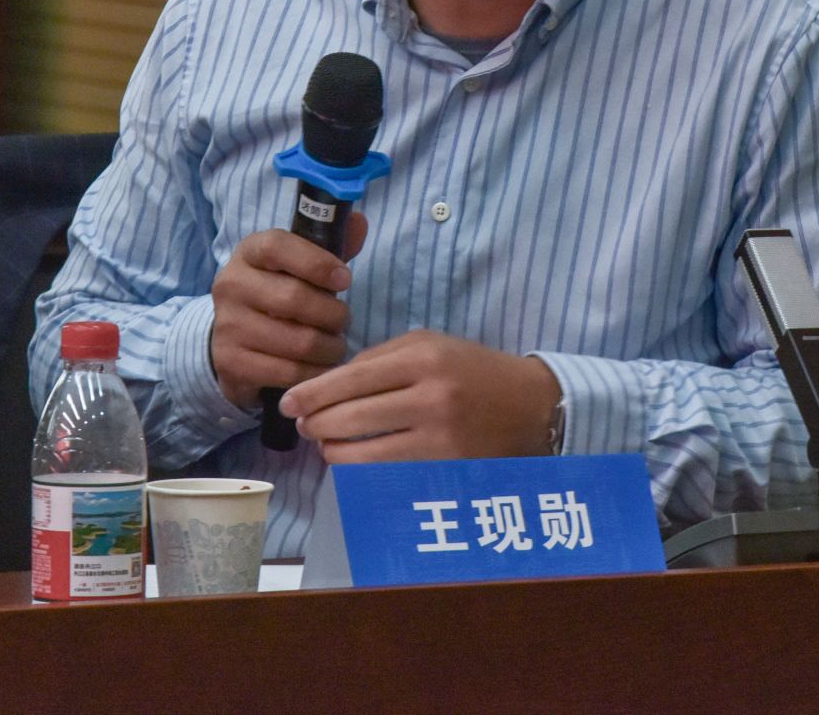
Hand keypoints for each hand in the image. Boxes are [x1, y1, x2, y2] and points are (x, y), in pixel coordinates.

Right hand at [208, 215, 366, 409]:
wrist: (232, 338)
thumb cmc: (278, 292)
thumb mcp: (299, 265)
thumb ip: (331, 245)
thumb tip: (360, 221)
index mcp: (249, 252)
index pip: (279, 246)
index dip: (317, 262)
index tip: (346, 278)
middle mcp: (231, 285)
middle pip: (294, 299)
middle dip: (333, 314)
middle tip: (343, 321)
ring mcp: (228, 326)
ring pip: (298, 341)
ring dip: (329, 347)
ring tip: (335, 345)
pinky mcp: (232, 363)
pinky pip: (288, 372)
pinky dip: (314, 373)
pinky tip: (319, 366)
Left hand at [277, 330, 559, 462]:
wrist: (531, 405)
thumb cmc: (471, 369)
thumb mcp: (429, 344)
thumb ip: (378, 358)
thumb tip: (326, 385)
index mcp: (423, 357)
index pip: (351, 378)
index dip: (312, 393)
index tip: (288, 403)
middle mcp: (430, 396)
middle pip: (351, 417)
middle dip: (317, 424)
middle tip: (303, 426)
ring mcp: (440, 436)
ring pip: (364, 452)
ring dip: (334, 452)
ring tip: (326, 445)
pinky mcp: (447, 467)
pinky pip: (389, 473)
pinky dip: (362, 469)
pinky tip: (353, 461)